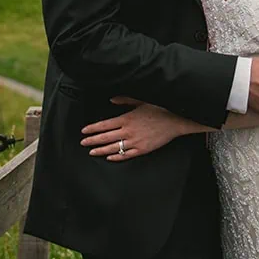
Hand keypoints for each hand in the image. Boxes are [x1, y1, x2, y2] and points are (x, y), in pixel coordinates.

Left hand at [81, 99, 198, 161]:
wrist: (175, 121)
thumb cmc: (159, 109)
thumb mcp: (141, 101)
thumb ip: (125, 100)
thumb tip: (112, 100)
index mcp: (126, 118)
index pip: (104, 125)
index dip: (93, 128)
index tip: (84, 131)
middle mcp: (128, 131)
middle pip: (106, 137)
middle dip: (92, 141)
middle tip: (83, 143)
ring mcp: (135, 142)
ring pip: (113, 148)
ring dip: (101, 150)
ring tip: (92, 152)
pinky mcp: (142, 150)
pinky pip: (126, 155)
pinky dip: (117, 157)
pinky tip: (109, 158)